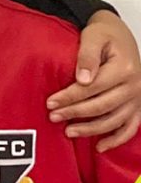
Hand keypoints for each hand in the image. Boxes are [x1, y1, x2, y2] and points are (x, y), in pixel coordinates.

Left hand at [46, 10, 140, 151]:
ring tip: (68, 132)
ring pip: (114, 120)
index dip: (70, 96)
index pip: (92, 87)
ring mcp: (137, 98)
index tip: (50, 102)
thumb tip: (82, 79)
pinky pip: (130, 128)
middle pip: (102, 106)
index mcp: (124, 68)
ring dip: (91, 130)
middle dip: (75, 113)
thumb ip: (87, 55)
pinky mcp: (137, 106)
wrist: (120, 35)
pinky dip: (116, 140)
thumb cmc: (104, 35)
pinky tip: (100, 147)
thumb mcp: (93, 36)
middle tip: (53, 117)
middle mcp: (134, 86)